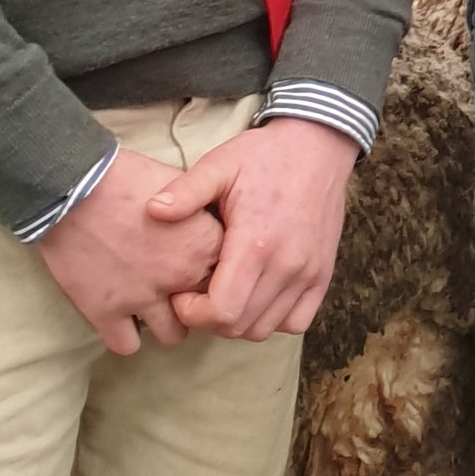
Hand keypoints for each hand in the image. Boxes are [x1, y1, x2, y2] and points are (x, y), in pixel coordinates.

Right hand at [39, 147, 225, 355]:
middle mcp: (182, 276)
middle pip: (207, 310)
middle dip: (194, 302)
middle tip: (175, 287)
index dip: (214, 273)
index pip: (230, 278)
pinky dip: (124, 335)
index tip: (198, 266)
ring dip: (164, 322)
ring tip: (150, 304)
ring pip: (174, 336)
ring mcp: (144, 297)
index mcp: (206, 244)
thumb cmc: (126, 177)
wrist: (73, 184)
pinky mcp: (106, 311)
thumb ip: (201, 213)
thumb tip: (213, 225)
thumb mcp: (180, 185)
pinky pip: (127, 346)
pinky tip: (119, 317)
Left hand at [148, 116, 360, 342]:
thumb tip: (152, 210)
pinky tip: (256, 295)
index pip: (221, 312)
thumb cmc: (265, 156)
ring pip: (265, 329)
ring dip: (238, 321)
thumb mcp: (220, 165)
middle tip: (196, 293)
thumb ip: (185, 191)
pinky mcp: (322, 275)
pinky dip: (273, 319)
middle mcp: (286, 266)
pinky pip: (296, 321)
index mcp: (255, 244)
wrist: (318, 146)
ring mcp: (308, 274)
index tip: (179, 293)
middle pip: (239, 327)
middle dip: (208, 319)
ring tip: (224, 293)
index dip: (192, 313)